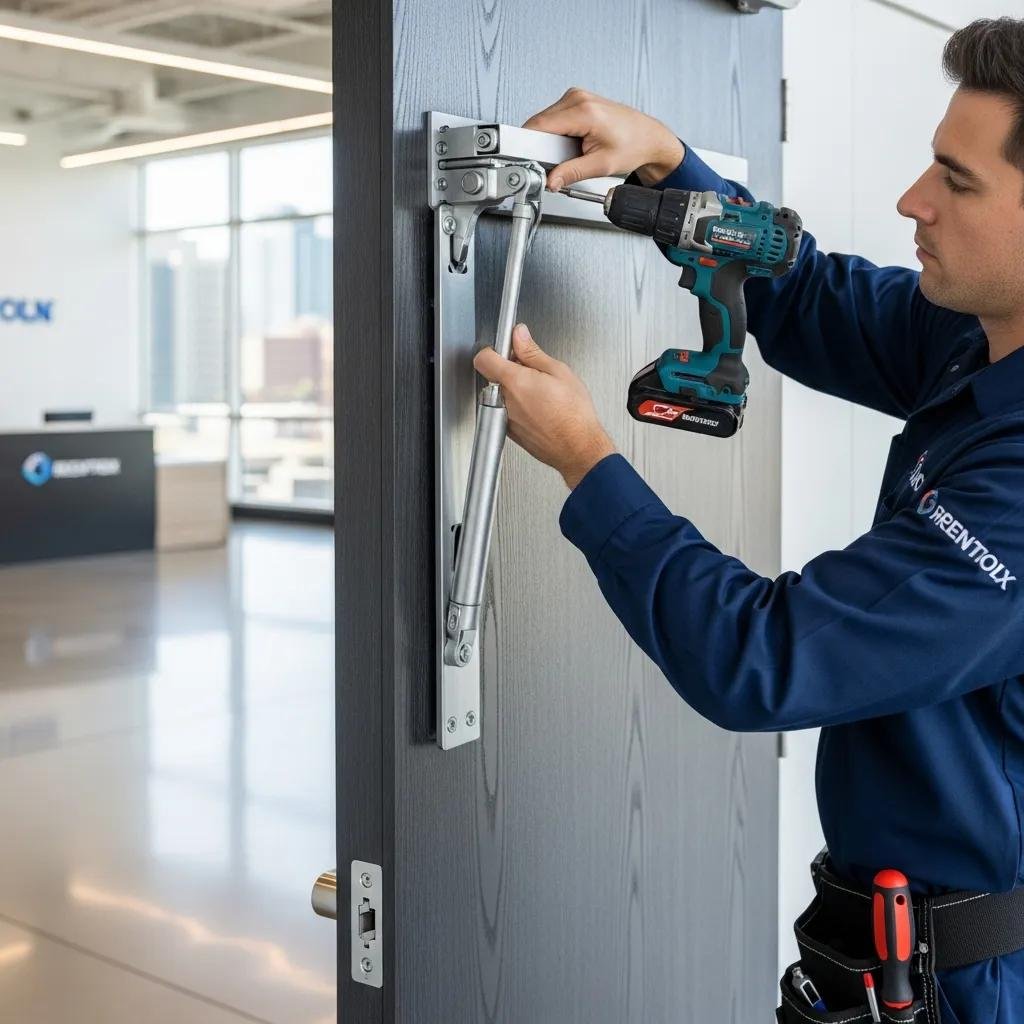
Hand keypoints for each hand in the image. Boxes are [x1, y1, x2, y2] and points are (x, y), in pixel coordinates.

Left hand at [473, 324, 616, 489]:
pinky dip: (518, 407)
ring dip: (514, 390)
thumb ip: (532, 352)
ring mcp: (505, 419)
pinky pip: (507, 411)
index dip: (493, 350)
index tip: (507, 350)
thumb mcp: (559, 372)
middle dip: (509, 370)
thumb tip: (519, 336)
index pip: (484, 358)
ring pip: (500, 395)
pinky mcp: (510, 432)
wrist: (578, 448)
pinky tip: (539, 409)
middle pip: (493, 376)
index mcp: (515, 382)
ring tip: (540, 394)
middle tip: (533, 372)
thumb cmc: (574, 414)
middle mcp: (504, 401)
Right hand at [522, 88, 683, 191]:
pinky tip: (570, 143)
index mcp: (584, 111)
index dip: (528, 145)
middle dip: (540, 146)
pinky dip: (555, 133)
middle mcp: (578, 98)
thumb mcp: (600, 165)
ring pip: (544, 120)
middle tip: (554, 163)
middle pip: (539, 123)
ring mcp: (576, 96)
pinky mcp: (575, 100)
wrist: (648, 137)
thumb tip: (551, 180)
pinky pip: (553, 118)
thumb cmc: (633, 145)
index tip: (527, 160)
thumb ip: (571, 173)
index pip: (540, 125)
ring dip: (547, 140)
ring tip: (567, 152)